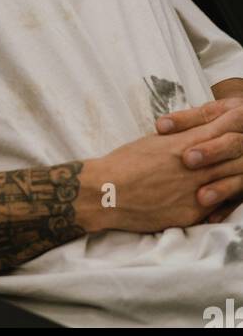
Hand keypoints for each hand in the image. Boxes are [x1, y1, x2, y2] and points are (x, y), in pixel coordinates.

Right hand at [87, 101, 242, 233]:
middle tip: (242, 149)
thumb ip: (181, 139)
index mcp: (184, 145)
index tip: (239, 120)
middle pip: (233, 156)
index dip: (234, 125)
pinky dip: (222, 200)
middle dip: (240, 151)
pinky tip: (222, 198)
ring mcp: (195, 193)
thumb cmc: (125, 162)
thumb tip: (197, 136)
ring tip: (236, 171)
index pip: (222, 131)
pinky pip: (217, 207)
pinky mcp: (191, 215)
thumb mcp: (154, 141)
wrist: (107, 192)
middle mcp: (195, 168)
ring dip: (236, 176)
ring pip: (230, 182)